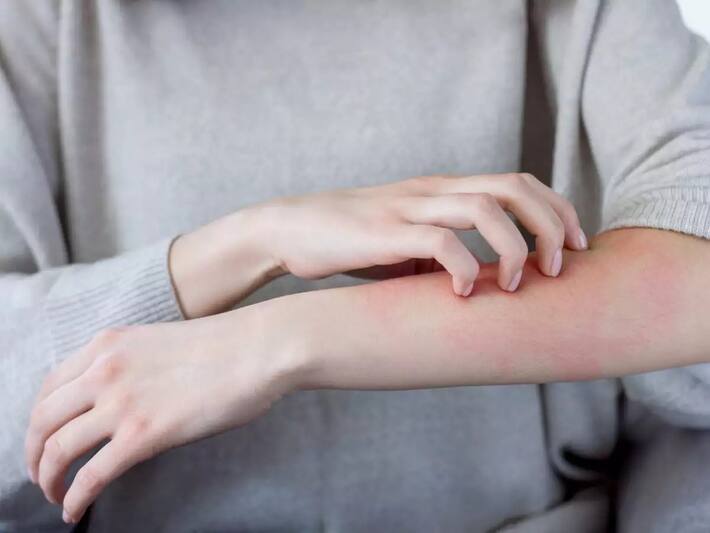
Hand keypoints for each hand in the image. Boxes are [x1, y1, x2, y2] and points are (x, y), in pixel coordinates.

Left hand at [24, 311, 302, 523]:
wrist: (258, 348)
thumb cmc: (225, 346)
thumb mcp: (160, 343)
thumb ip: (129, 367)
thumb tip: (121, 402)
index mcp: (107, 345)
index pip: (49, 386)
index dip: (38, 420)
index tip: (43, 438)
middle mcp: (103, 371)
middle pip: (42, 420)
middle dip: (33, 453)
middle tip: (40, 473)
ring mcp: (121, 403)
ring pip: (58, 449)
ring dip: (48, 479)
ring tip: (54, 494)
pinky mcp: (143, 434)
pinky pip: (91, 475)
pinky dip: (74, 498)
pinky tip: (75, 510)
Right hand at [169, 172, 586, 317]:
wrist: (290, 230)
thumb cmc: (350, 241)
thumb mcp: (405, 242)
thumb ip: (441, 251)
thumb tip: (478, 282)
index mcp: (441, 189)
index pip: (516, 181)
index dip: (555, 209)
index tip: (574, 245)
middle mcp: (431, 190)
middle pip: (512, 186)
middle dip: (550, 223)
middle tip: (562, 264)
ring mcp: (409, 208)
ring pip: (484, 207)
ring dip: (516, 245)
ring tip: (520, 282)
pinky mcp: (384, 232)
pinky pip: (439, 241)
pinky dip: (464, 265)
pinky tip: (464, 292)